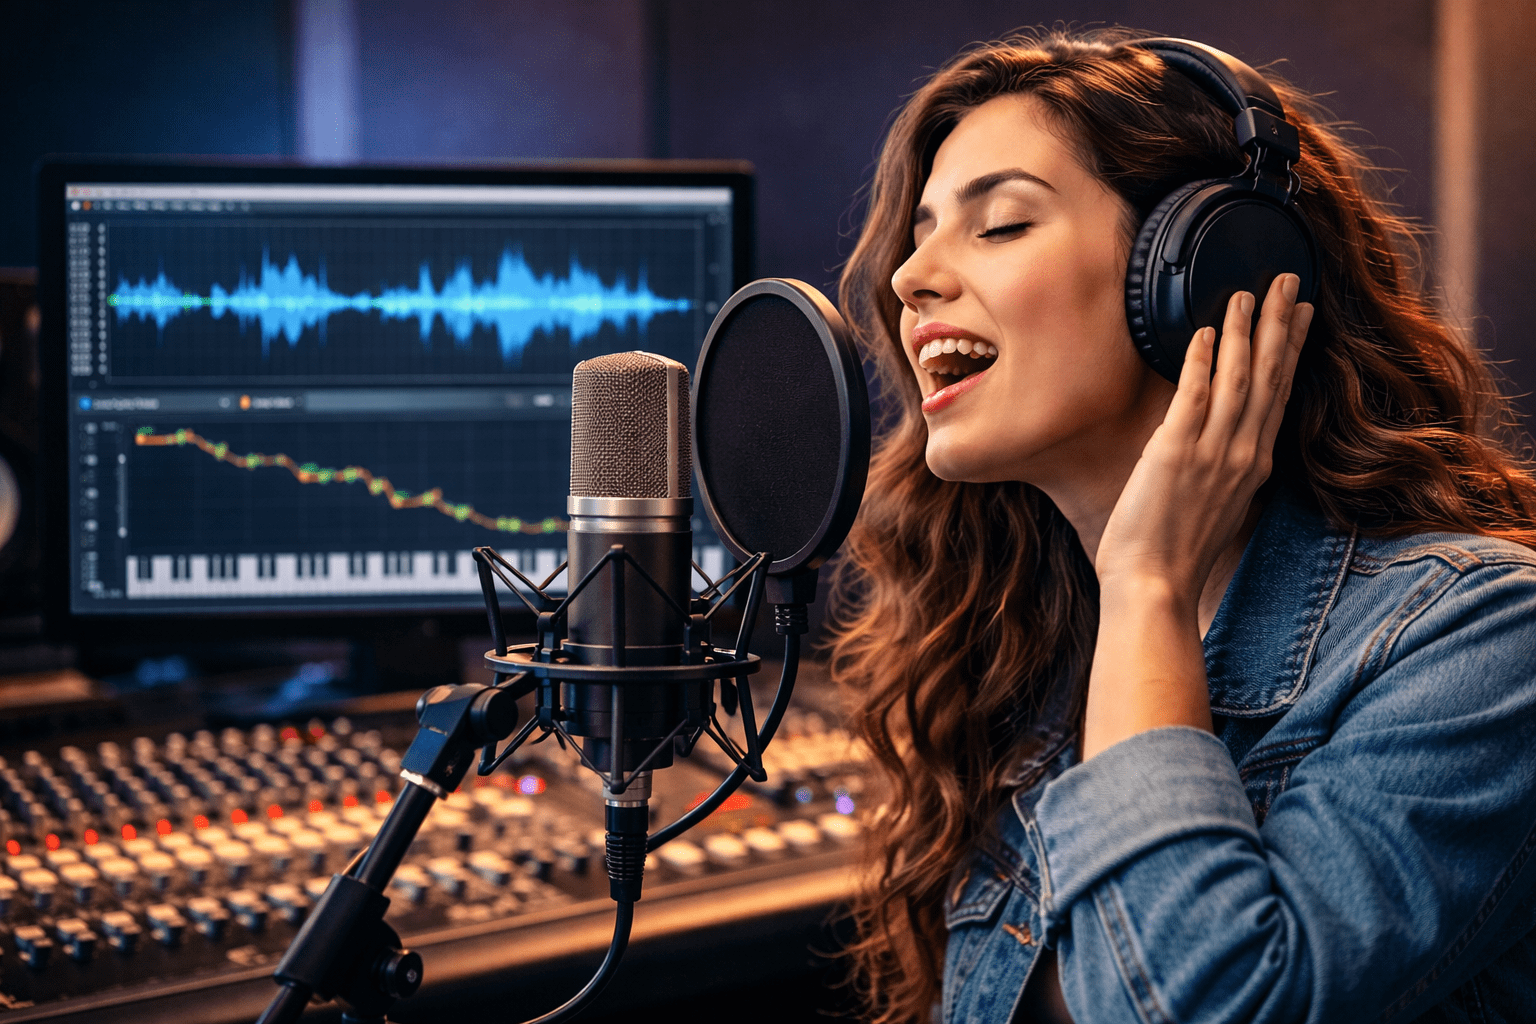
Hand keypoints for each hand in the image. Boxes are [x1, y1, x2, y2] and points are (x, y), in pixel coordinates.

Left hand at [1081, 274, 1312, 759]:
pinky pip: (1195, 398)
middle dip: (1279, 326)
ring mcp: (1212, 454)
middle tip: (1288, 282)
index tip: (1301, 315)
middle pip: (1268, 378)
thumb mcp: (1212, 506)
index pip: (1277, 396)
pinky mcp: (1175, 455)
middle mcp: (1241, 455)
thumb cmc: (1172, 555)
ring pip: (1238, 380)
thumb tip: (1213, 448)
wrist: (1153, 587)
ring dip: (1243, 333)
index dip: (1290, 351)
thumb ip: (1219, 472)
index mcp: (1251, 466)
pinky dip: (1204, 363)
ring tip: (1246, 293)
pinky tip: (1206, 333)